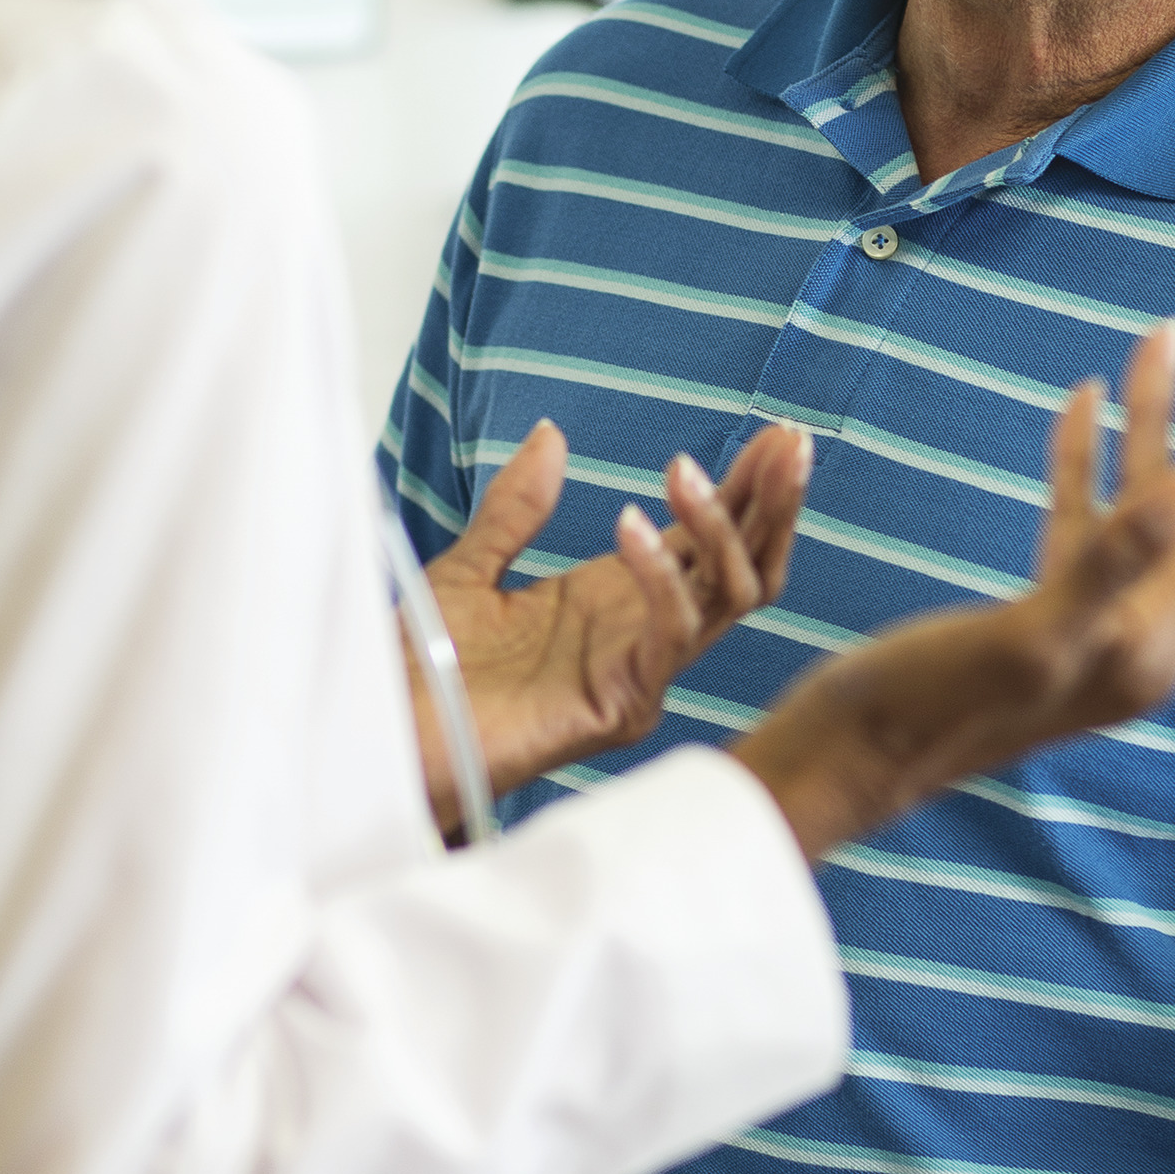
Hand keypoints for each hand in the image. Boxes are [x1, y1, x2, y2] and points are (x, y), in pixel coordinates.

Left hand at [407, 418, 810, 826]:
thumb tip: (551, 434)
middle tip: (787, 440)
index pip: (711, 540)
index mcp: (618, 601)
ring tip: (684, 469)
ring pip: (728, 598)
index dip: (748, 488)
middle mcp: (642, 635)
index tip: (776, 433)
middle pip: (742, 568)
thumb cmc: (425, 672)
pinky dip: (660, 573)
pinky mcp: (624, 705)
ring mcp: (640, 673)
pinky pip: (670, 633)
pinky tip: (630, 522)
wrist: (387, 740)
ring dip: (722, 529)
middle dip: (772, 504)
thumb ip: (518, 506)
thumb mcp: (472, 568)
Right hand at [736, 322, 1174, 861]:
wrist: (840, 765)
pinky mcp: (1038, 617)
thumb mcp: (1026, 637)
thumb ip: (1110, 563)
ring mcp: (1089, 626)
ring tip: (1162, 339)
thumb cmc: (923, 707)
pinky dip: (1088, 461)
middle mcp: (1137, 638)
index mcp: (1148, 643)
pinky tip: (1080, 401)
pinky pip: (1082, 523)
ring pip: (1145, 508)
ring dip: (1156, 425)